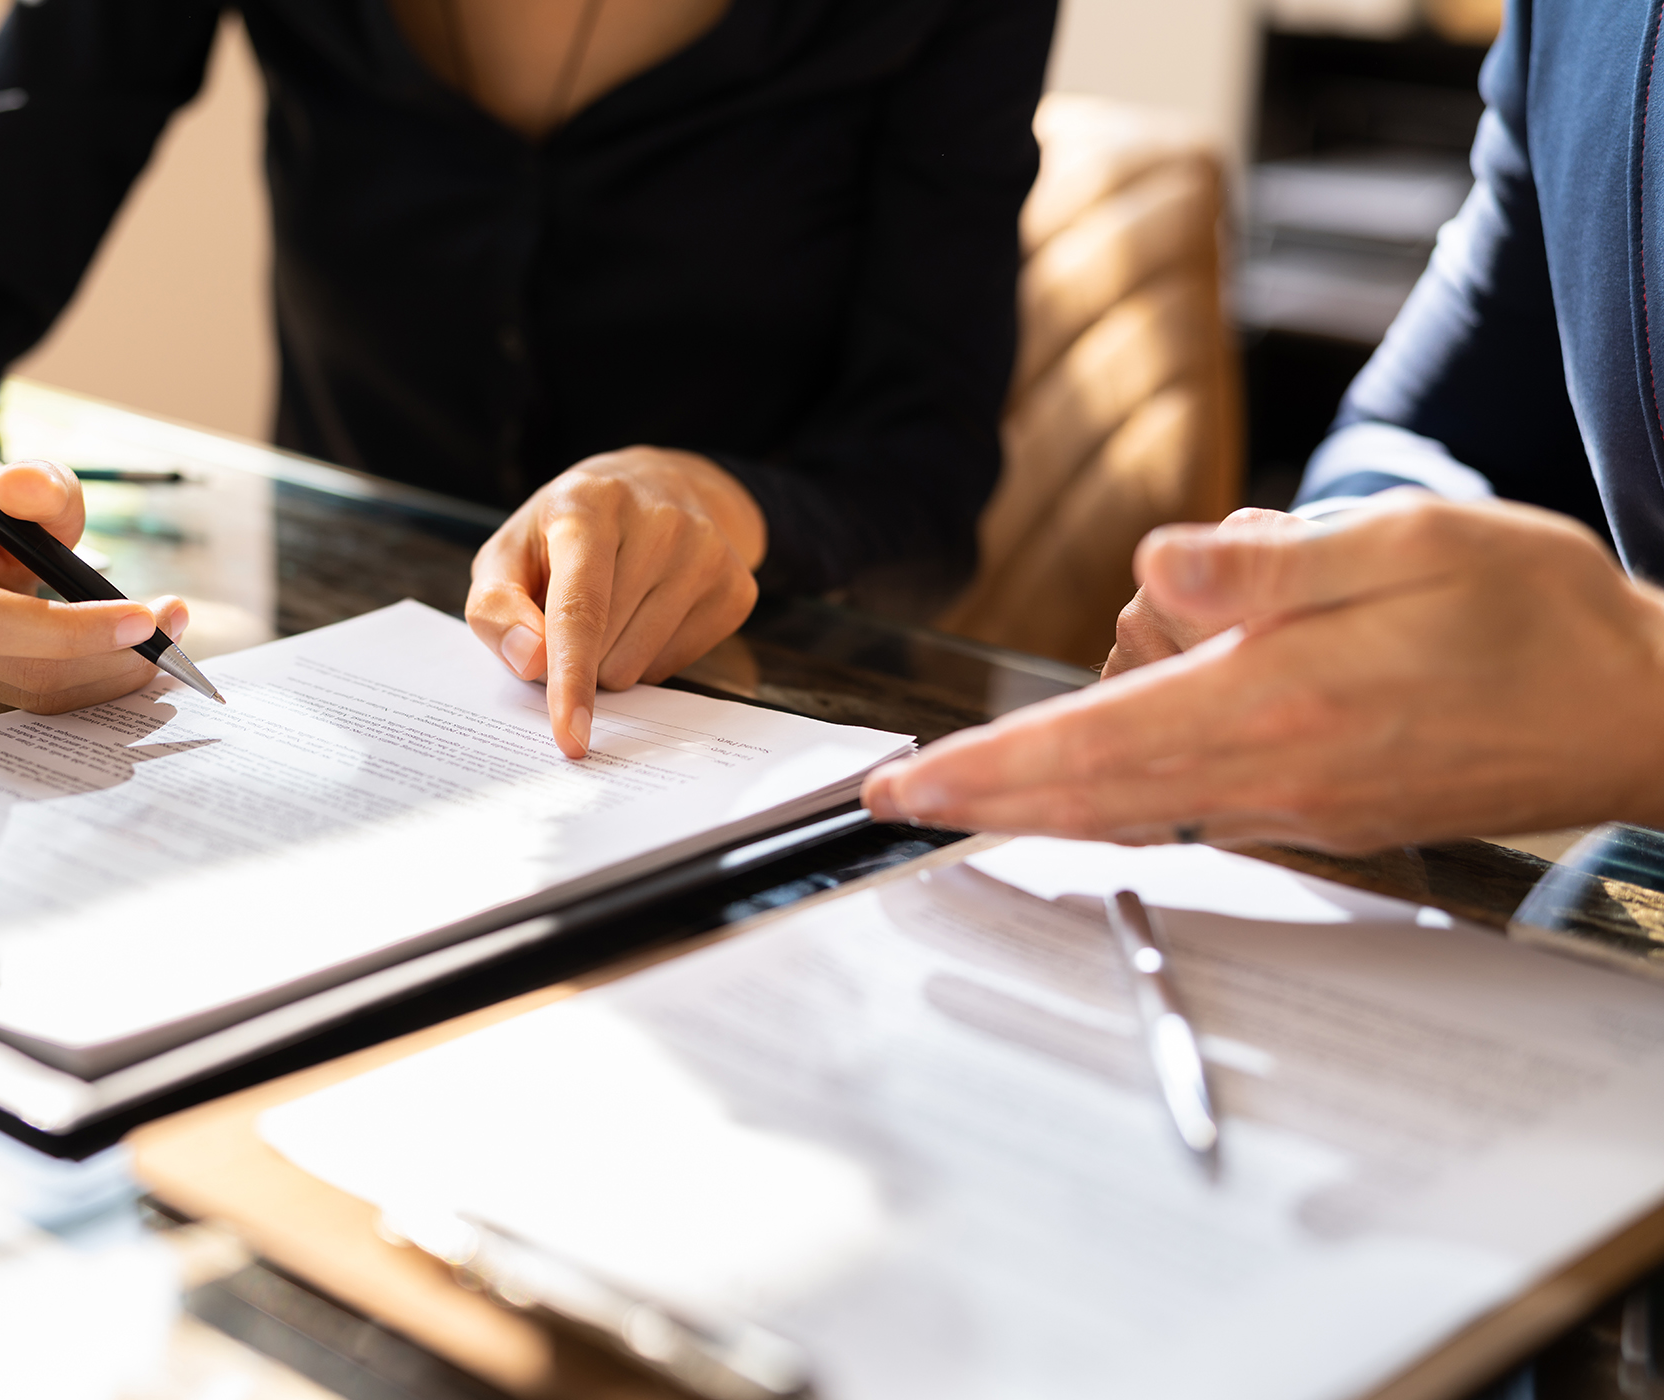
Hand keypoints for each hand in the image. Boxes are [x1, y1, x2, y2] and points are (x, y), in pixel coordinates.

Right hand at [0, 416, 187, 717]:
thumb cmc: (1, 510)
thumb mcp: (30, 484)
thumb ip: (42, 483)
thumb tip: (30, 489)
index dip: (66, 630)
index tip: (142, 620)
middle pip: (18, 669)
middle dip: (110, 656)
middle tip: (173, 629)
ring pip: (32, 697)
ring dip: (110, 676)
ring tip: (161, 641)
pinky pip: (29, 708)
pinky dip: (87, 689)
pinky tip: (122, 661)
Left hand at [467, 447, 764, 756]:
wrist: (657, 487)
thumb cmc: (566, 532)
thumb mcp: (510, 554)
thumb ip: (495, 607)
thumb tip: (531, 661)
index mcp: (590, 504)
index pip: (580, 609)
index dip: (570, 677)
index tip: (570, 736)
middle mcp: (660, 521)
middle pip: (603, 651)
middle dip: (573, 654)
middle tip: (573, 606)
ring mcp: (708, 553)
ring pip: (636, 668)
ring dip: (609, 659)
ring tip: (614, 605)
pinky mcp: (737, 588)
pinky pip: (671, 669)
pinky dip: (647, 657)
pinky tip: (649, 610)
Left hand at [862, 494, 1663, 851]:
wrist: (1633, 710)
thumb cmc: (1533, 614)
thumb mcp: (1410, 542)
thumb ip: (1272, 563)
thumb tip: (1155, 570)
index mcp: (1280, 700)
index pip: (1091, 744)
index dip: (984, 767)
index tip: (903, 787)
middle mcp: (1272, 772)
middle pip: (1087, 796)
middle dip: (979, 799)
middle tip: (892, 801)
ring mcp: (1291, 806)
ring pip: (1130, 804)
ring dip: (1051, 781)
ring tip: (1016, 745)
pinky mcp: (1312, 812)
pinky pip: (1183, 807)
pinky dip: (1115, 791)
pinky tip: (1095, 762)